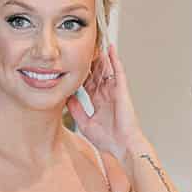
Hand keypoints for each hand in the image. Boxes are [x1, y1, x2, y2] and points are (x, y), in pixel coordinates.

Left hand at [66, 44, 144, 162]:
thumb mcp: (85, 124)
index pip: (88, 85)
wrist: (123, 146)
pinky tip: (110, 49)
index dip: (80, 76)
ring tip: (93, 45)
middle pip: (96, 75)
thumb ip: (77, 110)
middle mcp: (107, 96)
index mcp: (99, 104)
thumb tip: (68, 97)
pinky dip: (114, 59)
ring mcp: (115, 92)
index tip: (70, 67)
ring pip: (106, 70)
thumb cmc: (108, 140)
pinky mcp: (122, 90)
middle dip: (89, 64)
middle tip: (80, 51)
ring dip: (100, 58)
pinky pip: (118, 71)